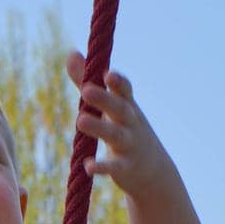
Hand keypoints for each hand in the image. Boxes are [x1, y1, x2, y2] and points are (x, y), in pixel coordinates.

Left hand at [68, 50, 175, 200]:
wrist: (153, 171)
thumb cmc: (126, 129)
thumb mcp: (111, 105)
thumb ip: (89, 80)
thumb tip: (71, 52)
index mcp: (127, 105)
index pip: (124, 90)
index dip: (118, 82)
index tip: (109, 74)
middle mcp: (131, 123)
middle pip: (119, 108)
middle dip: (105, 99)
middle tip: (86, 90)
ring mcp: (130, 145)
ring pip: (115, 135)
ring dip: (99, 128)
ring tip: (80, 121)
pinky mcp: (125, 168)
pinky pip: (114, 167)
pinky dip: (102, 167)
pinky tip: (88, 166)